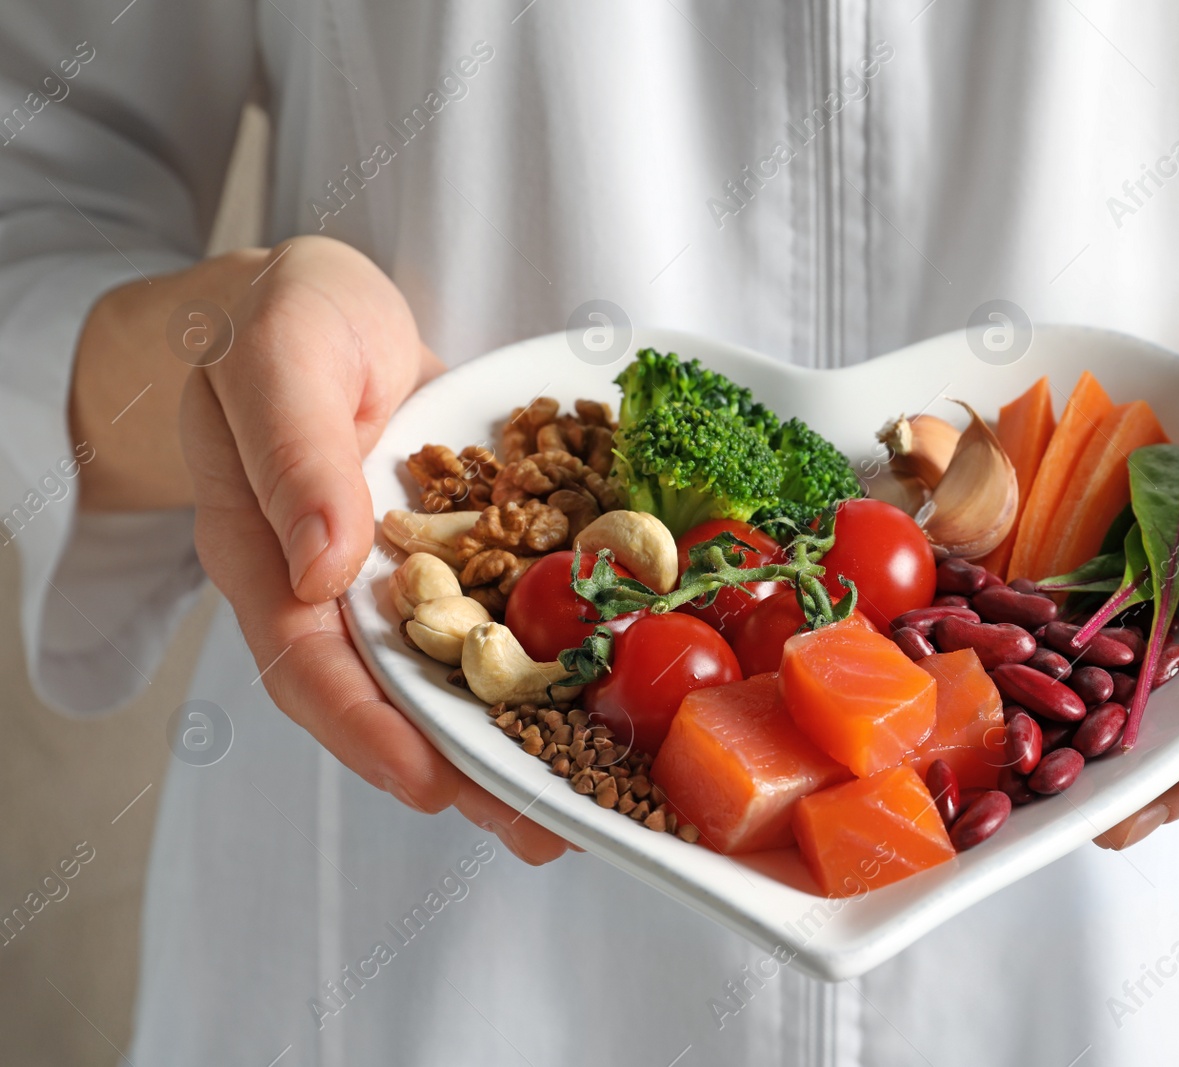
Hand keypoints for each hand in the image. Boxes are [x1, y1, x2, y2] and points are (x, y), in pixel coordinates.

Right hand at [77, 235, 570, 864]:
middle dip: (462, 769)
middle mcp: (334, 589)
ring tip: (590, 798)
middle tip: (540, 828)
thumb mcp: (278, 359)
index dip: (365, 728)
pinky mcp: (459, 557)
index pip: (307, 663)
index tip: (427, 782)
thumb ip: (294, 453)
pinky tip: (605, 697)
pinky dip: (547, 662)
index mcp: (266, 556)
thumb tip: (325, 567)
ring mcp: (400, 580)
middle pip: (391, 697)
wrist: (321, 301)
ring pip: (453, 673)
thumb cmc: (279, 317)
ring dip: (516, 737)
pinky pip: (501, 619)